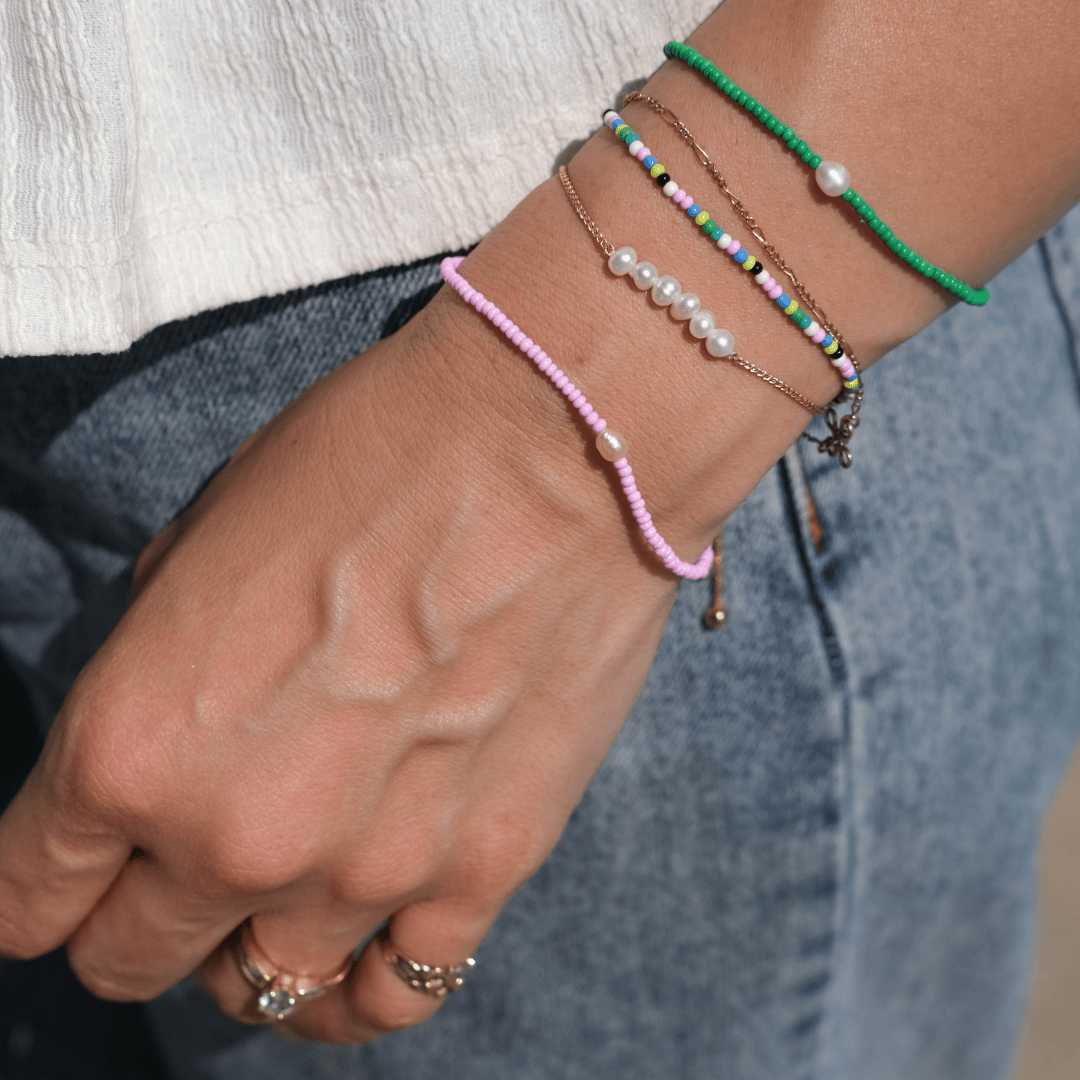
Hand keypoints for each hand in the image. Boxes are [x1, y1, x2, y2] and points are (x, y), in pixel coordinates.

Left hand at [0, 281, 680, 1042]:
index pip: (28, 892)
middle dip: (132, 919)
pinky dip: (353, 988)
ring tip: (265, 902)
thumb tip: (169, 731)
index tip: (63, 874)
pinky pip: (396, 995)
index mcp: (134, 741)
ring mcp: (369, 869)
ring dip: (242, 952)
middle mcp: (236, 834)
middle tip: (169, 869)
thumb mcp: (207, 535)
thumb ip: (161, 669)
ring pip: (260, 992)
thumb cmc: (371, 455)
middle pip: (130, 960)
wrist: (550, 446)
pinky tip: (351, 949)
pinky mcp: (484, 870)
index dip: (37, 885)